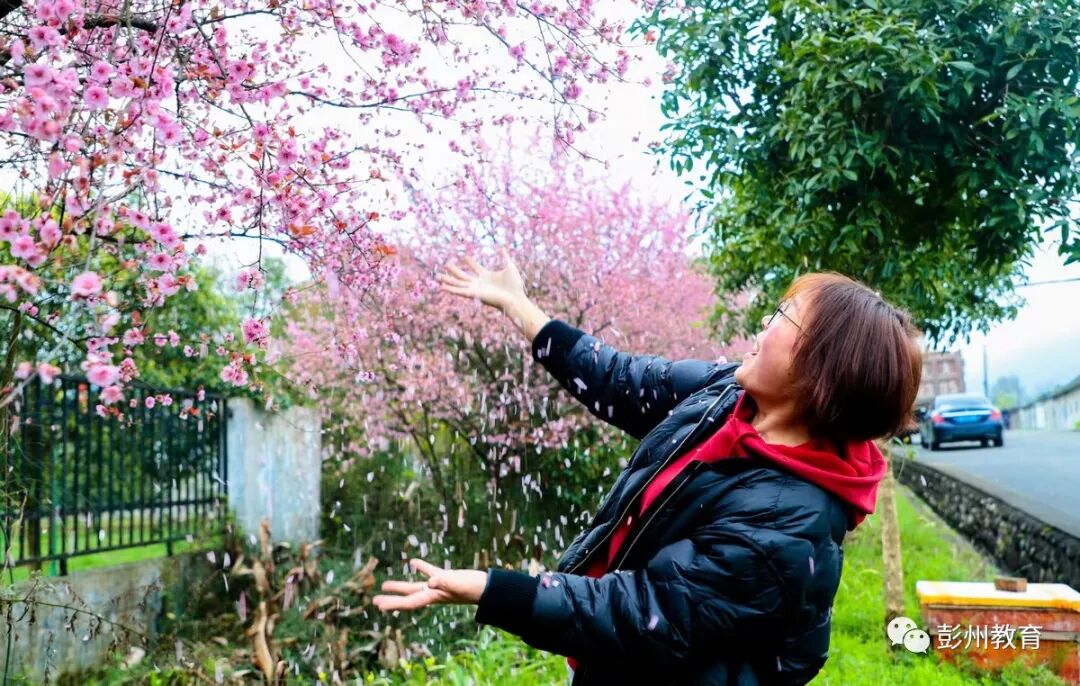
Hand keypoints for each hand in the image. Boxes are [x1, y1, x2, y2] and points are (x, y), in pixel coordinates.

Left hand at [372, 558, 488, 612]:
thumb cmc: (472, 588)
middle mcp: (432, 594)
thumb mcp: (456, 584)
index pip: (409, 601)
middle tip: (375, 601)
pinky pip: (429, 572)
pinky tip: (413, 562)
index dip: (393, 603)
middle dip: (391, 600)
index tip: (378, 606)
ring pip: (415, 586)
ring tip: (385, 586)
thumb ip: (443, 583)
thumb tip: (430, 582)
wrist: (486, 588)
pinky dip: (421, 568)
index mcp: (432, 596)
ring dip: (400, 586)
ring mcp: (438, 586)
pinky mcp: (446, 577)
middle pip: (407, 597)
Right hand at [437, 245, 525, 311]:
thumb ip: (504, 257)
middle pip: (464, 275)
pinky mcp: (474, 294)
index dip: (470, 262)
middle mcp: (479, 283)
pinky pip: (460, 291)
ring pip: (459, 283)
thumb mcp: (509, 267)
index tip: (464, 256)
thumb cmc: (514, 285)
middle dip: (454, 270)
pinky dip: (451, 289)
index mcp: (487, 276)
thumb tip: (502, 248)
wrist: (515, 297)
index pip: (475, 267)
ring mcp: (476, 289)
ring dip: (449, 280)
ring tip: (438, 276)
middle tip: (446, 264)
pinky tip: (442, 287)